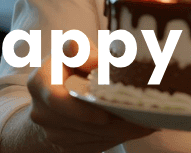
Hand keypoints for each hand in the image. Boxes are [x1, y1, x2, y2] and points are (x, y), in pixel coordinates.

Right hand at [26, 42, 155, 152]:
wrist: (52, 94)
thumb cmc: (68, 63)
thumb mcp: (72, 47)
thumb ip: (80, 49)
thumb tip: (98, 62)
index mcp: (40, 82)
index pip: (57, 99)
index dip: (81, 110)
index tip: (106, 114)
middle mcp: (42, 112)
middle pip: (83, 123)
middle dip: (116, 121)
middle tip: (146, 116)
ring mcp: (53, 133)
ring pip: (94, 136)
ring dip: (124, 130)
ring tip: (151, 120)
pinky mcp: (67, 147)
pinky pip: (97, 144)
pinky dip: (119, 136)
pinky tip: (139, 126)